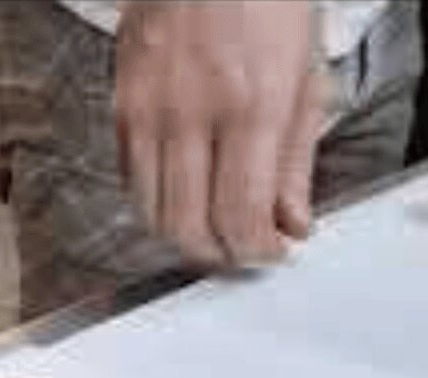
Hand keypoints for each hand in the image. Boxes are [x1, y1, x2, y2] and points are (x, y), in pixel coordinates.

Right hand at [114, 0, 324, 267]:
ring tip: (213, 228)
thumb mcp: (306, 73)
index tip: (273, 251)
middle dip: (218, 254)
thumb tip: (292, 220)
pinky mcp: (121, 104)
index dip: (257, 250)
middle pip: (188, 227)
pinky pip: (131, 178)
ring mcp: (147, 110)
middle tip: (241, 250)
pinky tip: (184, 190)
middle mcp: (191, 114)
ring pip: (151, 212)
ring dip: (183, 234)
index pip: (241, 215)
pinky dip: (156, 200)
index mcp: (251, 104)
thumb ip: (295, 157)